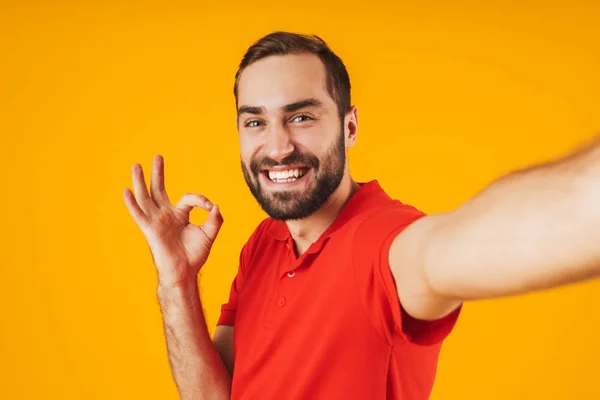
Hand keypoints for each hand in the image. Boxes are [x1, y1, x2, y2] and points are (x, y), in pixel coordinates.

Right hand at [123, 155, 222, 287]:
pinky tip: (126, 191)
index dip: (200, 200)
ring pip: (146, 197)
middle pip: (159, 190)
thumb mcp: (209, 234)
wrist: (185, 272)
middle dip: (158, 173)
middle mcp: (166, 215)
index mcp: (179, 214)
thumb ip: (215, 219)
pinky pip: (139, 215)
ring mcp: (156, 221)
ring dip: (140, 181)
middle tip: (158, 156)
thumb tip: (215, 206)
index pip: (189, 198)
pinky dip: (132, 204)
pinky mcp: (150, 230)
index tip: (209, 207)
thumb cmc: (195, 255)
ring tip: (136, 166)